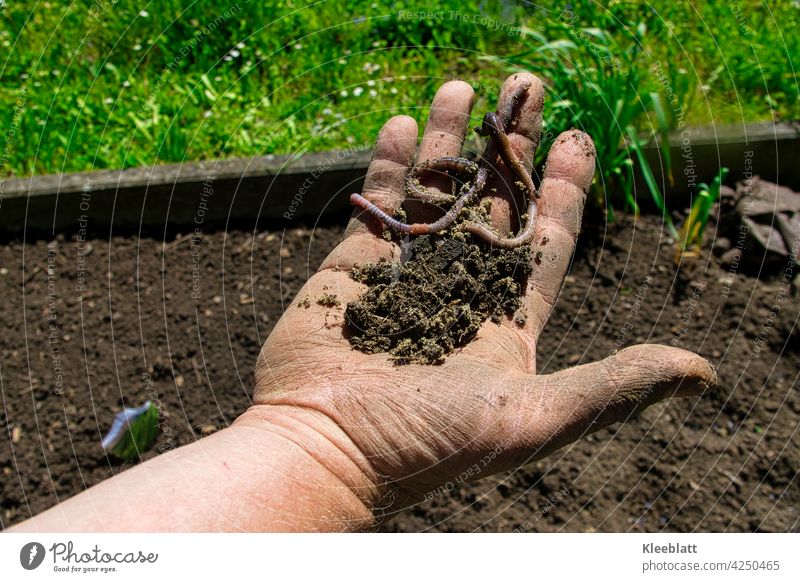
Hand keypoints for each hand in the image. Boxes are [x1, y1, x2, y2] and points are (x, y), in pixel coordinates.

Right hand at [249, 73, 716, 522]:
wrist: (327, 451)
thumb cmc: (429, 444)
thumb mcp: (534, 420)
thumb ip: (612, 386)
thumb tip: (703, 375)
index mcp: (505, 321)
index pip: (544, 240)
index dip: (562, 190)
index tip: (577, 138)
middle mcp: (459, 290)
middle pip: (493, 201)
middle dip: (512, 145)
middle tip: (527, 84)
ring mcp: (405, 273)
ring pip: (437, 192)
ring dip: (453, 140)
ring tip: (466, 85)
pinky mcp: (353, 267)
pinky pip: (378, 203)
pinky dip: (390, 163)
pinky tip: (405, 124)